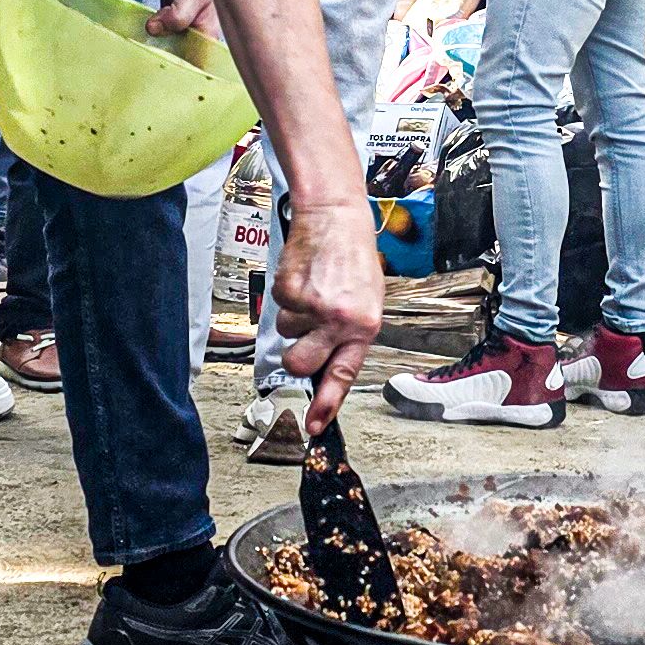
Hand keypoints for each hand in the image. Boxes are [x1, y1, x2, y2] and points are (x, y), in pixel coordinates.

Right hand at [273, 197, 385, 426]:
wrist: (335, 219)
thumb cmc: (353, 262)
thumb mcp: (367, 303)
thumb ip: (349, 337)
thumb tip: (325, 369)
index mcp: (364, 326)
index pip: (343, 374)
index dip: (327, 404)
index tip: (315, 426)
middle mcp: (339, 319)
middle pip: (299, 364)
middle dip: (295, 357)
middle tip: (304, 337)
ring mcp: (312, 305)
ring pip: (286, 333)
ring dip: (295, 318)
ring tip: (313, 292)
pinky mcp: (288, 290)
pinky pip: (278, 308)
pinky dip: (286, 297)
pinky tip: (304, 279)